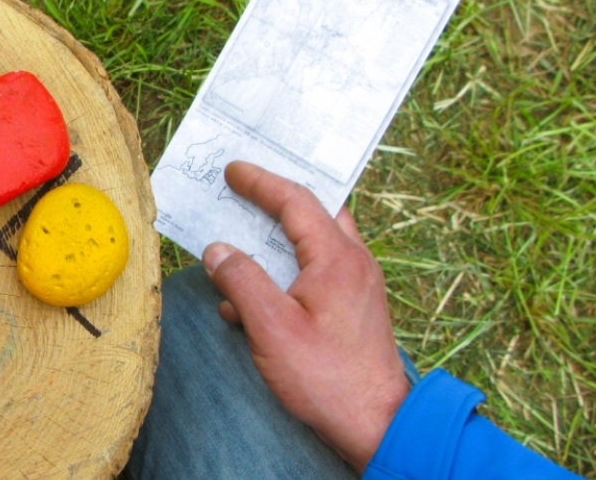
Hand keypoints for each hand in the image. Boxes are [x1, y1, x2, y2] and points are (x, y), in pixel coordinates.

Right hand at [202, 162, 408, 472]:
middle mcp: (355, 263)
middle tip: (246, 187)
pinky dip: (288, 270)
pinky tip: (255, 299)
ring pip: (317, 243)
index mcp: (337, 258)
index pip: (297, 202)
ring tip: (243, 239)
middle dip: (278, 198)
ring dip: (280, 237)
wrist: (376, 425)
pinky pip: (319, 271)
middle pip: (316, 212)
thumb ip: (241, 280)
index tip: (232, 171)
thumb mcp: (271, 327)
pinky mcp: (356, 309)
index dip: (261, 182)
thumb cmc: (327, 378)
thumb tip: (218, 251)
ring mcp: (360, 286)